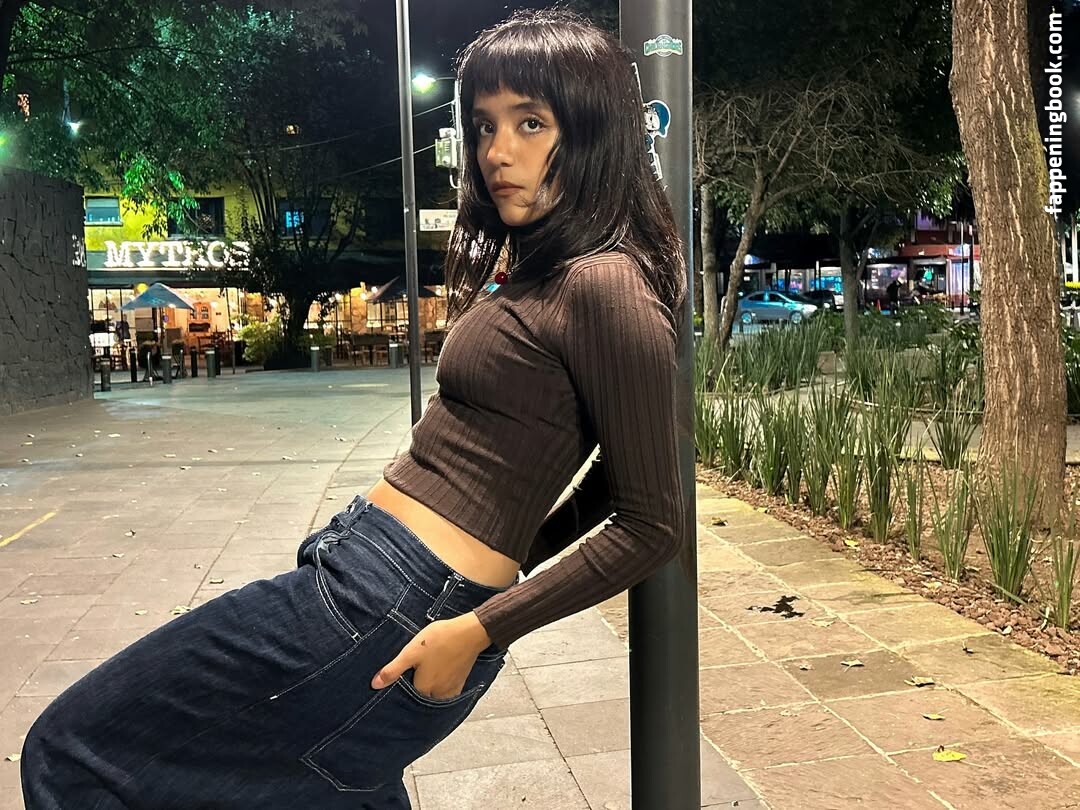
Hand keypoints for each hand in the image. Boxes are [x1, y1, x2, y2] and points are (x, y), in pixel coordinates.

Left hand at [372, 611, 492, 699]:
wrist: (470, 633)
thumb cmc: (440, 640)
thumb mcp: (411, 652)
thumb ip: (393, 670)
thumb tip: (375, 685)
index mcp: (423, 688)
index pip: (406, 694)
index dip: (402, 684)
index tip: (403, 673)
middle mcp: (437, 694)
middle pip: (421, 695)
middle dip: (416, 685)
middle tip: (416, 668)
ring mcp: (450, 690)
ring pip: (434, 693)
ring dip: (429, 685)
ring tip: (428, 667)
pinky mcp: (460, 683)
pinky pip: (446, 689)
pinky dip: (441, 682)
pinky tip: (440, 669)